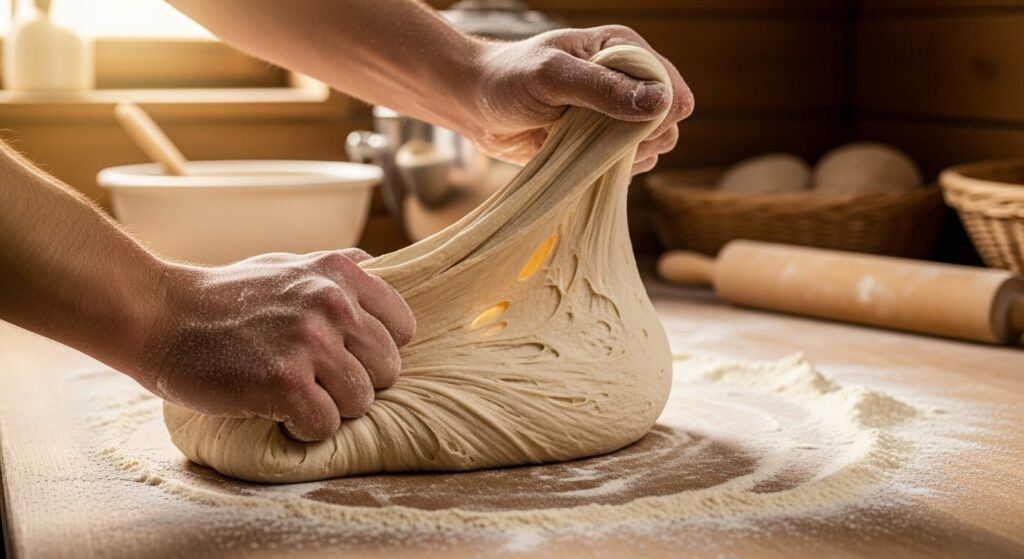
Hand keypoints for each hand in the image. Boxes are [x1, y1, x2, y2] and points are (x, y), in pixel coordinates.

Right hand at [139, 249, 415, 441]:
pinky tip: (278, 410)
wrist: (161, 316)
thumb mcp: (289, 264)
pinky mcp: (283, 382)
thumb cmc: (227, 296)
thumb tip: (377, 265)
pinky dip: (304, 428)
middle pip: (387, 369)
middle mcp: (333, 303)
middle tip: (315, 379)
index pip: (403, 328)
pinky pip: (326, 426)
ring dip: (330, 408)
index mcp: (341, 273)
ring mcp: (309, 342)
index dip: (376, 349)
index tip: (345, 355)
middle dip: (356, 382)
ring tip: (294, 393)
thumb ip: (336, 269)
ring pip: (361, 402)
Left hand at [466, 25, 693, 174]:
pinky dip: (609, 170)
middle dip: (637, 140)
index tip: (616, 124)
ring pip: (651, 151)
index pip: (673, 91)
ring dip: (621, 157)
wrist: (474, 104)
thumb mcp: (552, 77)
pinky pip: (627, 167)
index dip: (655, 115)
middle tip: (592, 136)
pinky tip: (578, 158)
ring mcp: (615, 117)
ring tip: (578, 144)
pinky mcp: (600, 145)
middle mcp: (627, 83)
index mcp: (624, 51)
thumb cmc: (507, 80)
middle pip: (668, 126)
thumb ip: (603, 89)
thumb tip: (660, 102)